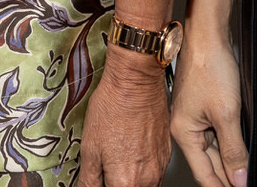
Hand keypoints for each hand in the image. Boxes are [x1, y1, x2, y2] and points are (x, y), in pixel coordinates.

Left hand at [79, 51, 171, 186]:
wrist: (136, 81)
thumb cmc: (113, 106)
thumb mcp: (89, 147)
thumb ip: (89, 179)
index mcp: (126, 181)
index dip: (102, 186)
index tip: (99, 179)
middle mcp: (148, 178)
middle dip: (117, 184)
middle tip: (106, 170)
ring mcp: (160, 166)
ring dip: (130, 180)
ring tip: (118, 159)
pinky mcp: (166, 153)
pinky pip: (155, 173)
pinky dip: (142, 169)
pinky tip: (131, 151)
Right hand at [169, 21, 247, 186]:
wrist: (207, 35)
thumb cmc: (210, 67)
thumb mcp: (227, 114)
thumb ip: (233, 149)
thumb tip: (239, 178)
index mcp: (184, 133)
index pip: (205, 174)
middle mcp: (185, 128)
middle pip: (209, 164)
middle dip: (228, 177)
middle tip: (246, 185)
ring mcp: (194, 117)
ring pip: (214, 150)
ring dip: (229, 162)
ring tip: (246, 174)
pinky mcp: (203, 107)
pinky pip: (216, 134)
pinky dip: (229, 144)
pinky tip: (241, 151)